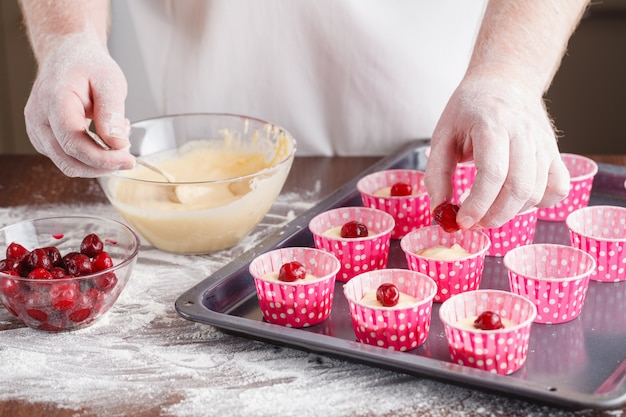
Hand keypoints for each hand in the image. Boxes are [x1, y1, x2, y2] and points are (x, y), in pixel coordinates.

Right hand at [23, 32, 135, 176]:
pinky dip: (90, 157)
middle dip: (102, 166)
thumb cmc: (87, 65)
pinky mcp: (44, 139)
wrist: (67, 55)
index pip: (74, 143)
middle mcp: (38, 119)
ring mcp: (37, 131)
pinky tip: (104, 140)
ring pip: (68, 164)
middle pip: (69, 160)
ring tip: (116, 140)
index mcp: (53, 101)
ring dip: (97, 162)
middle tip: (129, 158)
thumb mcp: (109, 81)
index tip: (129, 160)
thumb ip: (112, 113)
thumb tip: (118, 144)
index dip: (103, 158)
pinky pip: (68, 159)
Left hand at [424, 71, 569, 228]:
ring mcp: (544, 143)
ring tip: (488, 211)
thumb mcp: (442, 136)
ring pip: (538, 192)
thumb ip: (437, 175)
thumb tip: (440, 211)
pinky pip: (558, 188)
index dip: (477, 204)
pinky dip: (539, 203)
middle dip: (494, 215)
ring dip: (512, 212)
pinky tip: (516, 200)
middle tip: (474, 222)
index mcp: (491, 125)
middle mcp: (523, 133)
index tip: (462, 221)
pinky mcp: (555, 152)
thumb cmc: (469, 110)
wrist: (505, 80)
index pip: (492, 173)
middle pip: (519, 188)